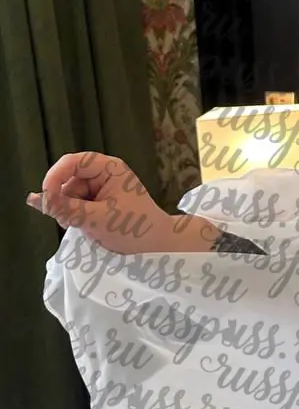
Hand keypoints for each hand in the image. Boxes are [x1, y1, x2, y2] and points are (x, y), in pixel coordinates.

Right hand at [26, 151, 170, 254]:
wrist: (155, 245)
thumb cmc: (133, 228)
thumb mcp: (96, 219)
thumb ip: (64, 209)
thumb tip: (32, 199)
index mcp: (108, 168)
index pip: (72, 162)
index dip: (54, 177)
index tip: (46, 199)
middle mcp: (102, 174)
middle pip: (67, 180)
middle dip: (63, 200)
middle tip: (71, 221)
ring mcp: (98, 188)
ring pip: (67, 195)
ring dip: (68, 211)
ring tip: (86, 226)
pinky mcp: (95, 202)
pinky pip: (73, 205)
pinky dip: (73, 216)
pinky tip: (85, 226)